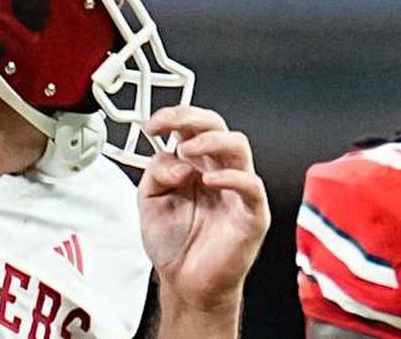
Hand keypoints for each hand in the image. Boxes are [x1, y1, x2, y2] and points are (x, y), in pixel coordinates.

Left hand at [138, 106, 270, 309]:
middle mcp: (216, 171)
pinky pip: (252, 187)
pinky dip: (232, 177)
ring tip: (187, 150)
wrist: (185, 283)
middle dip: (193, 118)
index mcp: (193, 164)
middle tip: (171, 125)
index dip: (174, 116)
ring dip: (211, 140)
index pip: (192, 126)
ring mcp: (236, 190)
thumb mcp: (149, 200)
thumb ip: (156, 172)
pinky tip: (210, 180)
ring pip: (238, 146)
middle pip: (217, 126)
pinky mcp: (252, 213)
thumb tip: (175, 160)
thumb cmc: (174, 243)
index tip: (153, 124)